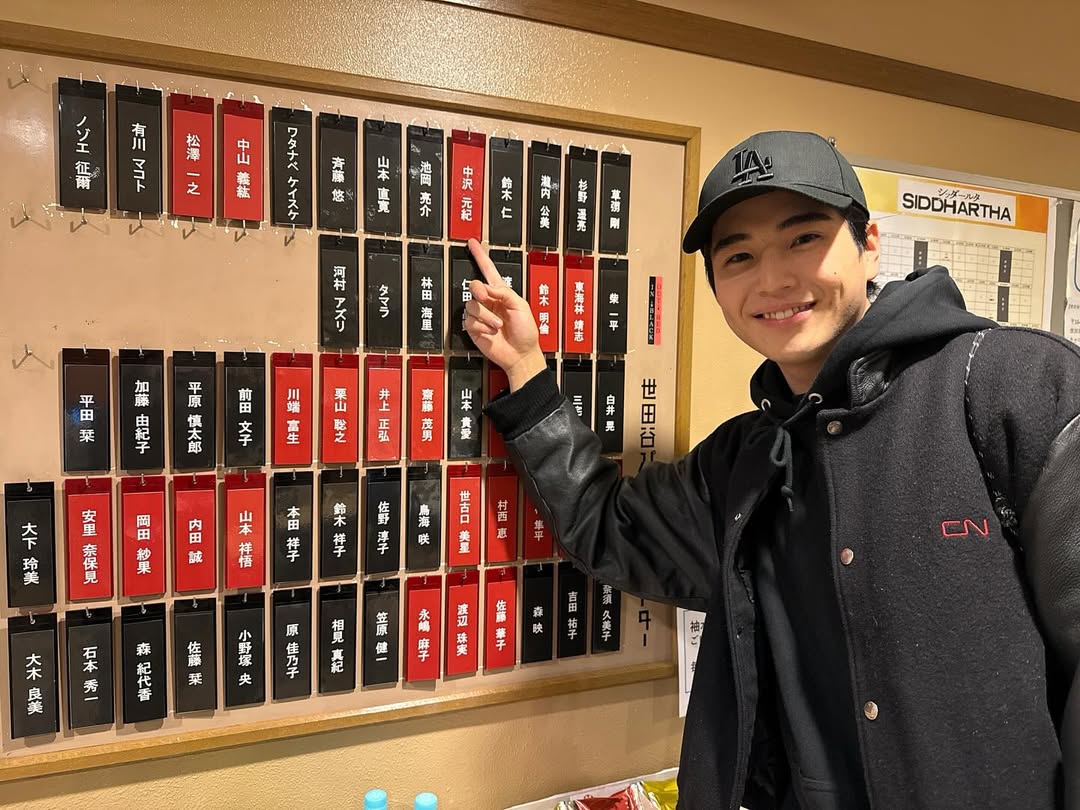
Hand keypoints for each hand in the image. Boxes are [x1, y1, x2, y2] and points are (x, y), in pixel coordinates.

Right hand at [463, 238, 546, 390]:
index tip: (473, 243)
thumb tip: (486, 288)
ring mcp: (481, 315)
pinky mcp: (474, 328)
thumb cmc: (526, 332)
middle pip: (474, 286)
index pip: (489, 270)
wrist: (521, 354)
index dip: (481, 256)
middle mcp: (489, 301)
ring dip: (486, 316)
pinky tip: (491, 333)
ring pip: (471, 305)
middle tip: (485, 297)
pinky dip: (482, 327)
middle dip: (479, 291)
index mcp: (502, 293)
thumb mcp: (521, 306)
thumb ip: (504, 292)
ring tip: (498, 326)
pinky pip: (470, 321)